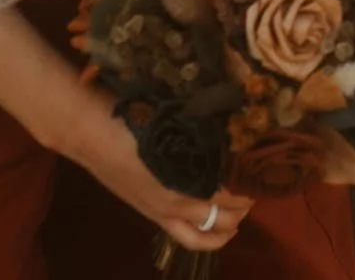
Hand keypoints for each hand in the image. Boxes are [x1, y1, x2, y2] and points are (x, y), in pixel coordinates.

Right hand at [62, 89, 253, 250]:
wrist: (91, 132)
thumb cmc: (135, 118)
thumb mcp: (178, 121)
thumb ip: (204, 133)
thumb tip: (234, 128)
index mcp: (187, 177)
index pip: (231, 194)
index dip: (251, 186)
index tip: (264, 171)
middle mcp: (178, 202)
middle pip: (224, 218)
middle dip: (245, 208)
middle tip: (256, 188)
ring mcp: (162, 212)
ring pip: (205, 237)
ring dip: (227, 229)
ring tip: (239, 213)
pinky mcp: (150, 214)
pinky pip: (184, 237)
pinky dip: (205, 236)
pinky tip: (212, 223)